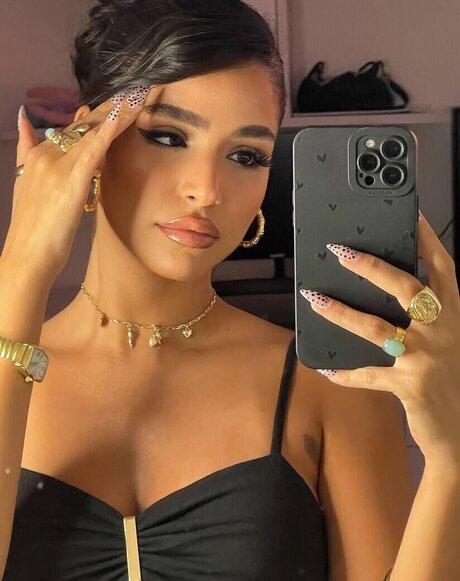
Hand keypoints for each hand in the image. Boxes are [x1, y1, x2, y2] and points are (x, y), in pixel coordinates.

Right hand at [2, 86, 155, 283]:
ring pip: (91, 134)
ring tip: (137, 97)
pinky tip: (121, 118)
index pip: (72, 129)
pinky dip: (107, 134)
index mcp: (38, 156)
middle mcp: (46, 155)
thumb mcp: (26, 184)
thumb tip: (24, 119)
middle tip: (133, 92)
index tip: (116, 101)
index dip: (96, 115)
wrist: (27, 255)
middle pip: (83, 127)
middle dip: (109, 109)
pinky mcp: (70, 182)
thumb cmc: (33, 229)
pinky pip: (92, 152)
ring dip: (116, 114)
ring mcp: (57, 167)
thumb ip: (27, 151)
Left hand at [300, 213, 459, 470]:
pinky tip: (325, 366)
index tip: (409, 213)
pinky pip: (368, 375)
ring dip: (341, 312)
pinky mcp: (409, 385)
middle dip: (371, 267)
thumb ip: (424, 316)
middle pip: (405, 288)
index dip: (426, 239)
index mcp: (452, 314)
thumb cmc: (450, 377)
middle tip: (340, 251)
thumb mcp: (446, 339)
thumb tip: (385, 290)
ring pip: (376, 327)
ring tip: (314, 298)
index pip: (441, 268)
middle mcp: (442, 330)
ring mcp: (425, 357)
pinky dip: (345, 373)